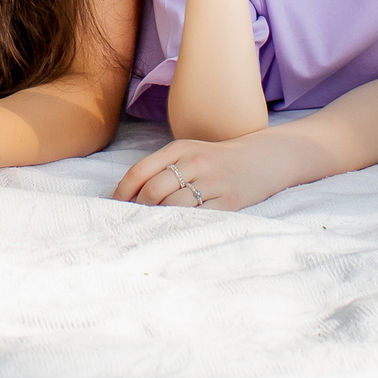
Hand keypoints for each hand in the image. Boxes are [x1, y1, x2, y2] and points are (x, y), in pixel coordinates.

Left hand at [114, 137, 280, 212]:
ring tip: (152, 228)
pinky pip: (198, 217)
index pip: (139, 171)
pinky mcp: (229, 201)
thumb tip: (127, 195)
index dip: (122, 193)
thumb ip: (161, 168)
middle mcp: (195, 162)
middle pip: (153, 191)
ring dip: (158, 220)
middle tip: (134, 221)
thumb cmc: (216, 160)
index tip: (115, 207)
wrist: (261, 159)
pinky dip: (182, 225)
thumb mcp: (188, 153)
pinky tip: (176, 229)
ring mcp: (213, 181)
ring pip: (173, 206)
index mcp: (180, 148)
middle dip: (140, 209)